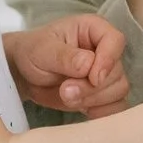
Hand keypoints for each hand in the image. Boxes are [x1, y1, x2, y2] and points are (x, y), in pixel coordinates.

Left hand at [4, 15, 129, 118]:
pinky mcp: (103, 95)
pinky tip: (84, 111)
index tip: (92, 78)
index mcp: (94, 30)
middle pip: (117, 72)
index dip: (108, 60)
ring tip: (67, 97)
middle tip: (65, 91)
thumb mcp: (43, 50)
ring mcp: (106, 74)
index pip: (115, 41)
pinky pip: (116, 107)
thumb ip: (65, 57)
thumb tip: (88, 65)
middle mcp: (104, 50)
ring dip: (94, 100)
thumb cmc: (33, 52)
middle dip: (92, 87)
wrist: (24, 74)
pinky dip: (103, 113)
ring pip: (118, 91)